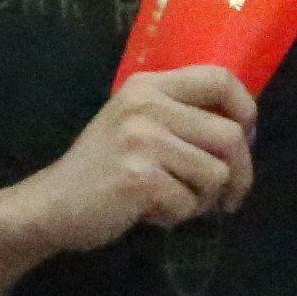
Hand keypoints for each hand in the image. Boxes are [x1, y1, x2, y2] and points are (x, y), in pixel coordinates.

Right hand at [9, 64, 256, 255]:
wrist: (50, 205)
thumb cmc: (103, 169)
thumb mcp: (138, 124)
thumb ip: (181, 116)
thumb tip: (243, 129)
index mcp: (149, 86)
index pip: (221, 79)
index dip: (246, 111)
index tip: (244, 140)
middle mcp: (146, 105)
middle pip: (231, 136)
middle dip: (238, 175)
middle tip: (225, 197)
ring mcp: (142, 140)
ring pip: (216, 175)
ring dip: (200, 200)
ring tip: (168, 199)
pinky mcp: (139, 178)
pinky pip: (188, 203)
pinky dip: (175, 216)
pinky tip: (146, 211)